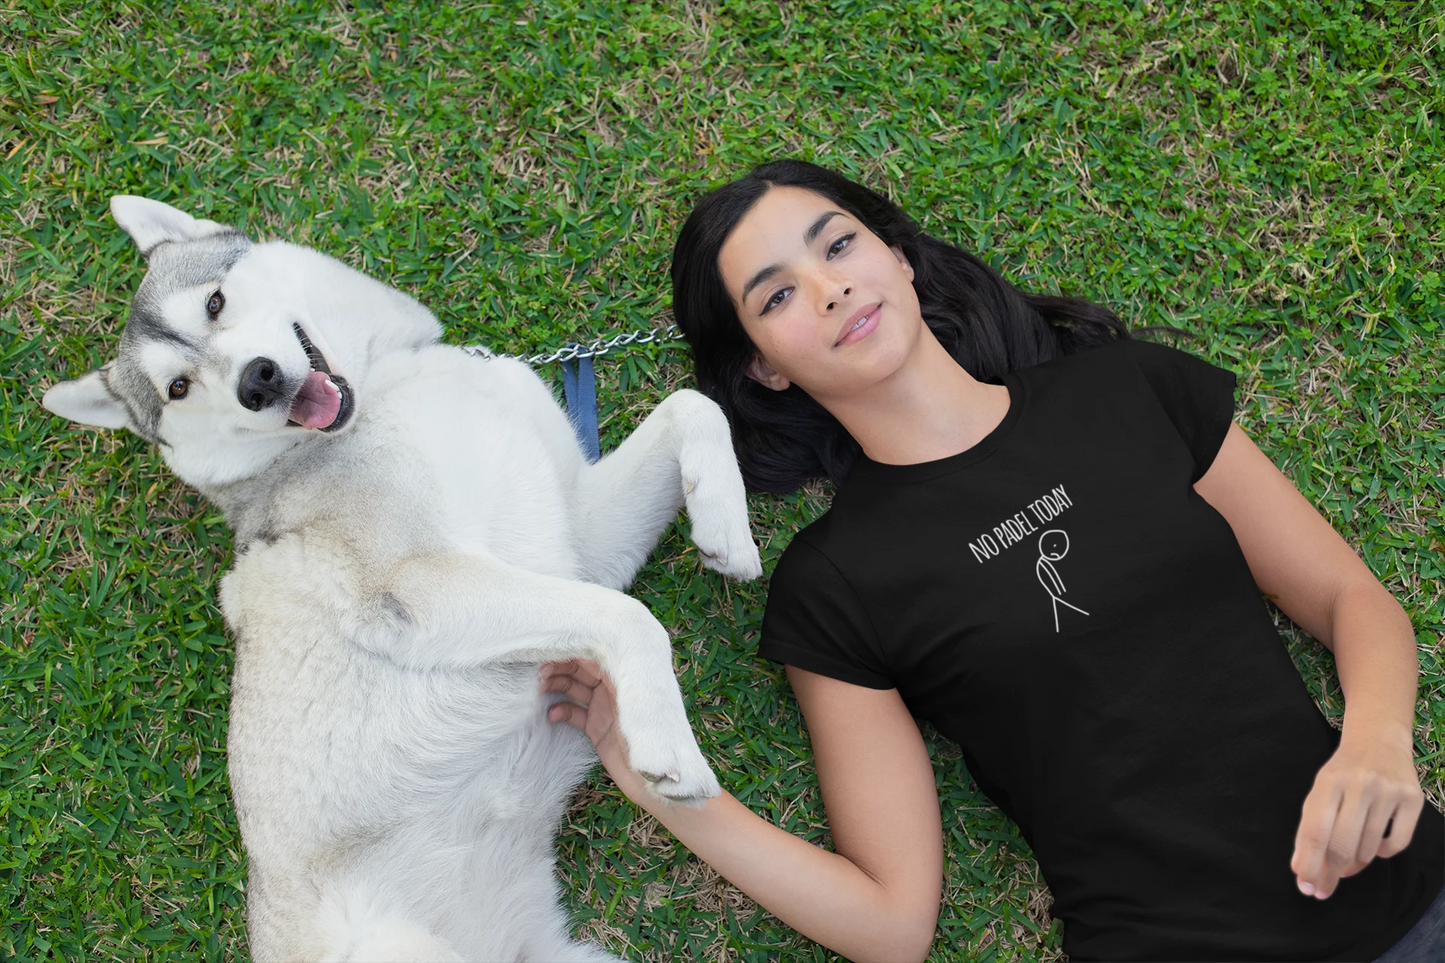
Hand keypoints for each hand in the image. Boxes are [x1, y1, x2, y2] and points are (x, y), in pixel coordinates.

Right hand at [539, 659, 648, 801]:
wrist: (653, 782)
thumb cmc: (651, 740)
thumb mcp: (633, 704)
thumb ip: (613, 680)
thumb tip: (587, 655)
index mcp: (628, 676)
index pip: (596, 655)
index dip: (574, 652)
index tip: (552, 652)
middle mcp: (615, 689)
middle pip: (583, 669)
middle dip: (560, 667)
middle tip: (540, 674)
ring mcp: (605, 709)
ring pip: (575, 689)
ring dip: (557, 686)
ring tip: (540, 689)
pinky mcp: (597, 729)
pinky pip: (574, 714)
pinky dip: (562, 711)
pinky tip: (552, 714)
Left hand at [1291, 728, 1424, 898]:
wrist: (1378, 738)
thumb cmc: (1343, 771)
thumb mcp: (1320, 791)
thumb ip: (1310, 828)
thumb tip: (1301, 869)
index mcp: (1328, 782)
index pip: (1316, 832)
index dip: (1310, 864)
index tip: (1306, 888)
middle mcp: (1359, 784)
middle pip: (1342, 845)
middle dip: (1330, 874)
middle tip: (1324, 889)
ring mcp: (1389, 791)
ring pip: (1369, 848)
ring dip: (1355, 863)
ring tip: (1348, 860)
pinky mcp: (1413, 798)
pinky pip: (1397, 844)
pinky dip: (1382, 853)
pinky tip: (1374, 846)